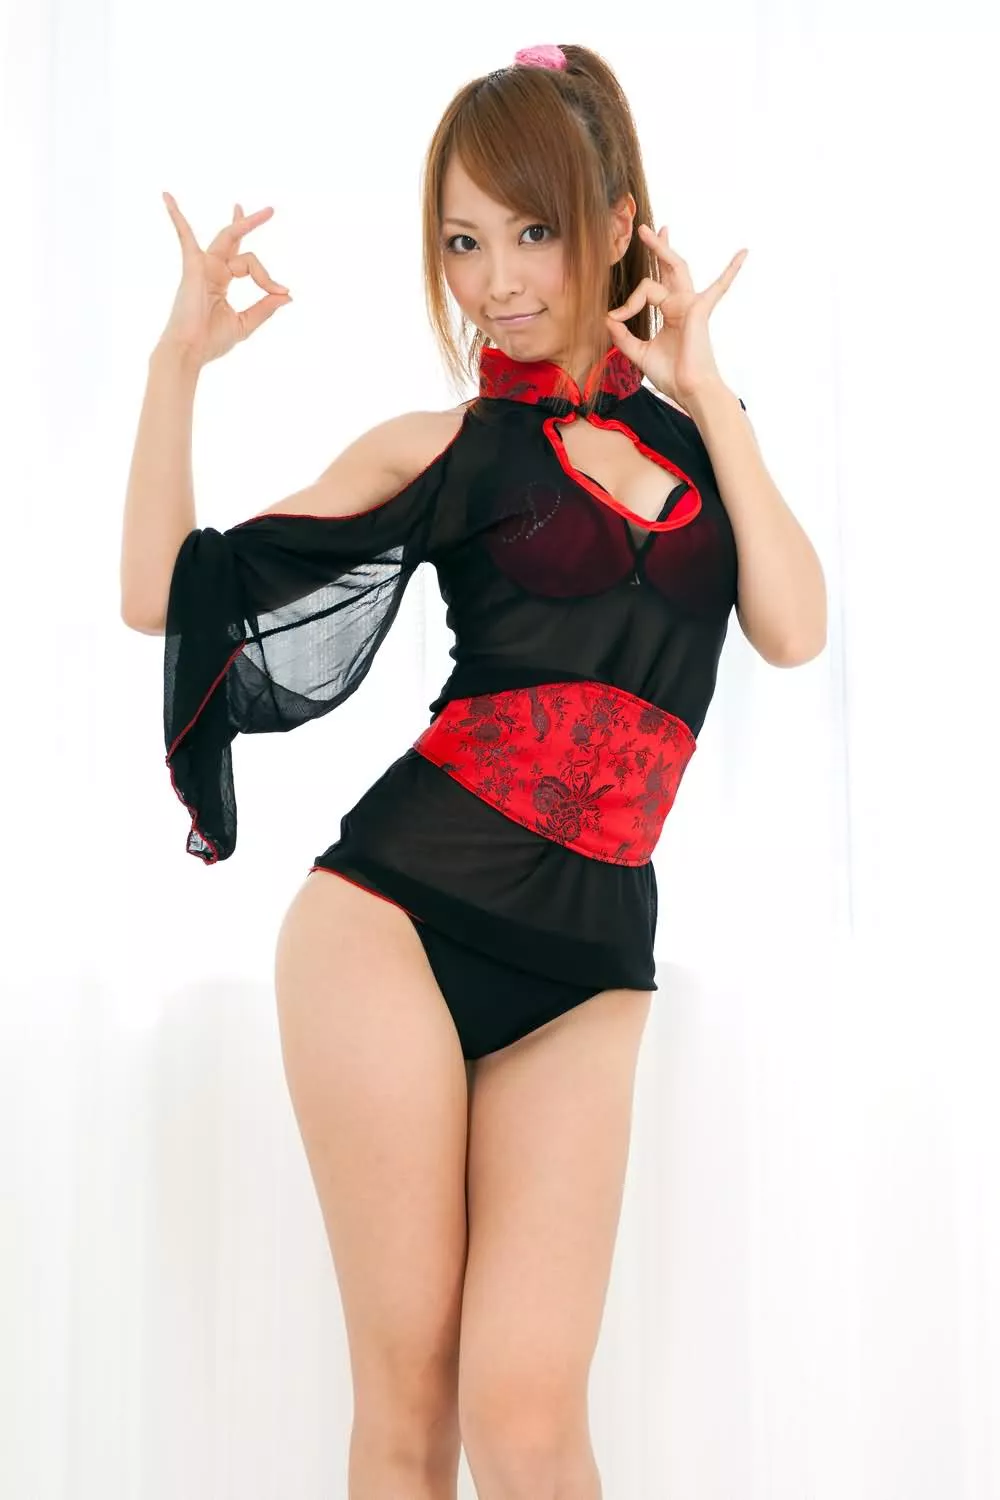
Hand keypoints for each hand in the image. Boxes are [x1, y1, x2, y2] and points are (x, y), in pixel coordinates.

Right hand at [157, 194, 291, 366]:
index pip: (249, 265)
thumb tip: (288, 295)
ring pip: (228, 238)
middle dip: (249, 223)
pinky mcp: (192, 267)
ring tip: (269, 212)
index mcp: (220, 280)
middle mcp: (210, 269)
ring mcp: (201, 266)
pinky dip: (177, 217)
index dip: (269, 278)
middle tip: (271, 211)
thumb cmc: (210, 341)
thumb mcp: (245, 323)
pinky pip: (185, 237)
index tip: (282, 291)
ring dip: (244, 223)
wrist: (190, 351)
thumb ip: (265, 307)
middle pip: (234, 239)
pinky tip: (167, 197)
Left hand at [604, 223, 746, 403]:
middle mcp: (681, 304)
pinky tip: (744, 252)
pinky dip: (731, 271)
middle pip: (667, 268)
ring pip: (675, 269)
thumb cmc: (671, 375)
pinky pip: (719, 287)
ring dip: (663, 249)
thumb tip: (607, 318)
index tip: (616, 318)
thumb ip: (623, 336)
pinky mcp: (699, 309)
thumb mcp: (639, 353)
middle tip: (643, 229)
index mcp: (669, 312)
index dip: (627, 304)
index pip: (646, 291)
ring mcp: (691, 304)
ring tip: (648, 231)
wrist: (689, 389)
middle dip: (657, 247)